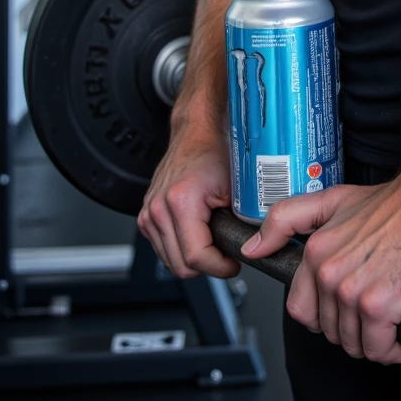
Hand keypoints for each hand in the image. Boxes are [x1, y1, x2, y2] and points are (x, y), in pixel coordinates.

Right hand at [138, 124, 238, 279]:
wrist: (197, 133)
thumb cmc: (217, 152)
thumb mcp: (238, 190)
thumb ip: (241, 222)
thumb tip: (254, 249)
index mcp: (180, 201)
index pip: (196, 257)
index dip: (220, 267)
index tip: (234, 263)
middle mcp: (158, 209)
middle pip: (180, 265)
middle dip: (208, 266)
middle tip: (227, 254)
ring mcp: (149, 214)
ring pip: (170, 261)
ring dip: (194, 259)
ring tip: (214, 243)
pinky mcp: (146, 217)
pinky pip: (163, 249)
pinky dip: (181, 250)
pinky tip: (198, 236)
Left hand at [241, 180, 400, 362]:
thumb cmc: (396, 205)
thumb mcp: (334, 201)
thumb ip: (288, 219)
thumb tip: (253, 249)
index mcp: (315, 252)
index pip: (302, 311)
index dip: (327, 317)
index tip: (351, 308)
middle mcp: (327, 273)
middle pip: (331, 332)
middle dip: (356, 330)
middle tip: (381, 311)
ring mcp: (351, 291)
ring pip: (355, 345)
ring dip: (378, 342)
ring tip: (396, 319)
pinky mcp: (379, 305)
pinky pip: (379, 350)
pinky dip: (396, 349)